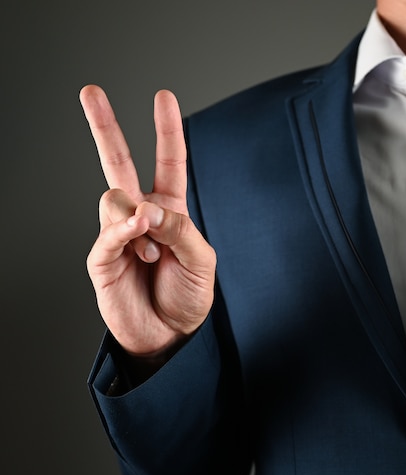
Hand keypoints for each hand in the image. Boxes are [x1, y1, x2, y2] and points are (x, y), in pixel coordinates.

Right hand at [80, 85, 215, 356]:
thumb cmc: (188, 299)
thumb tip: (146, 208)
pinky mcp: (102, 257)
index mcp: (169, 212)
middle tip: (90, 92)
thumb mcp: (201, 259)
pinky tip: (138, 240)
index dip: (167, 131)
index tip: (163, 97)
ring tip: (153, 254)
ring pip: (115, 197)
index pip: (167, 163)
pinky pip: (108, 231)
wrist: (170, 337)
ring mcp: (118, 235)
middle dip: (105, 127)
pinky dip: (124, 231)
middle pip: (119, 163)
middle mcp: (140, 217)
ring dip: (138, 220)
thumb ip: (179, 228)